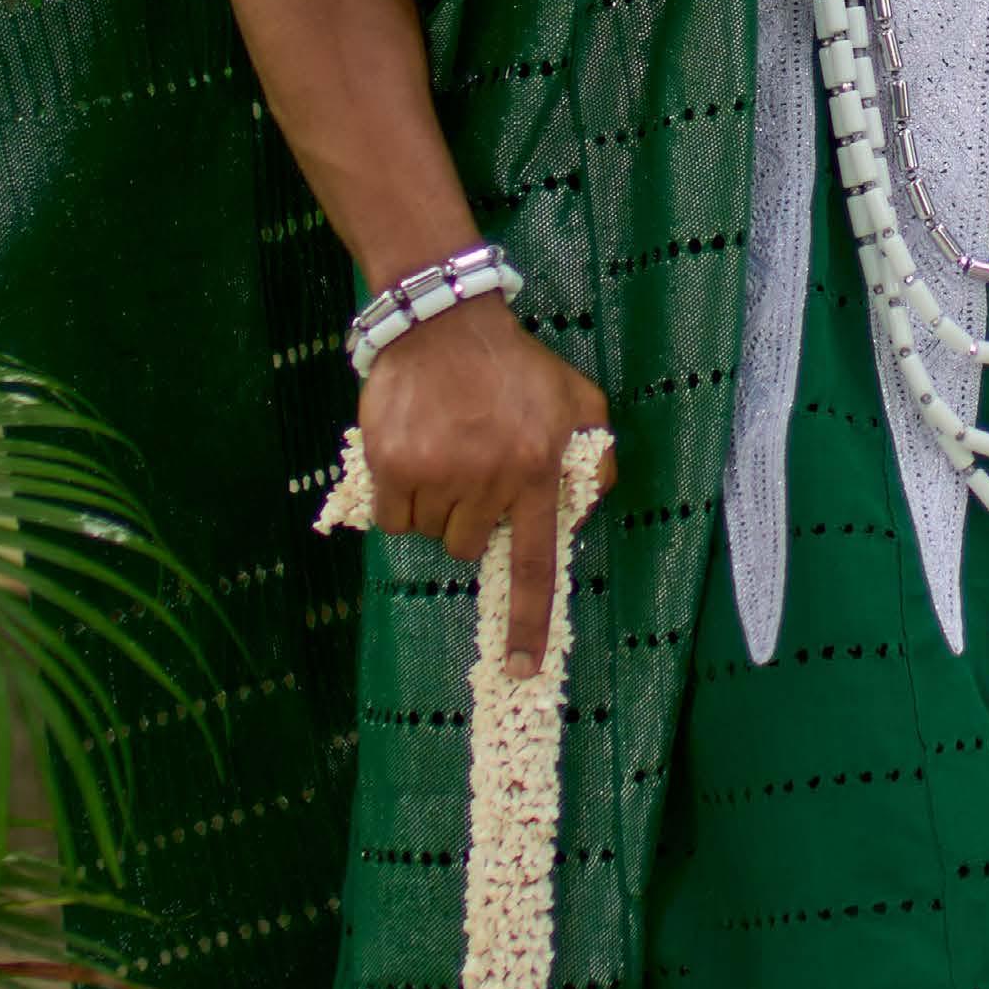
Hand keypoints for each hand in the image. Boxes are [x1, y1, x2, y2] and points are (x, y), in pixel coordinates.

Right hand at [359, 296, 614, 667]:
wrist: (445, 321)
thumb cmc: (513, 364)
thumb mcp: (578, 398)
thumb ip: (597, 451)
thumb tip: (596, 502)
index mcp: (538, 471)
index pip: (535, 563)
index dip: (527, 622)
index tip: (520, 668)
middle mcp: (490, 479)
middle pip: (468, 546)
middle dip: (467, 519)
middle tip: (468, 469)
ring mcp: (439, 472)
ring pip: (427, 533)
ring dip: (431, 505)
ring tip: (441, 451)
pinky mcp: (394, 464)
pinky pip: (392, 517)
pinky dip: (397, 498)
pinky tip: (410, 454)